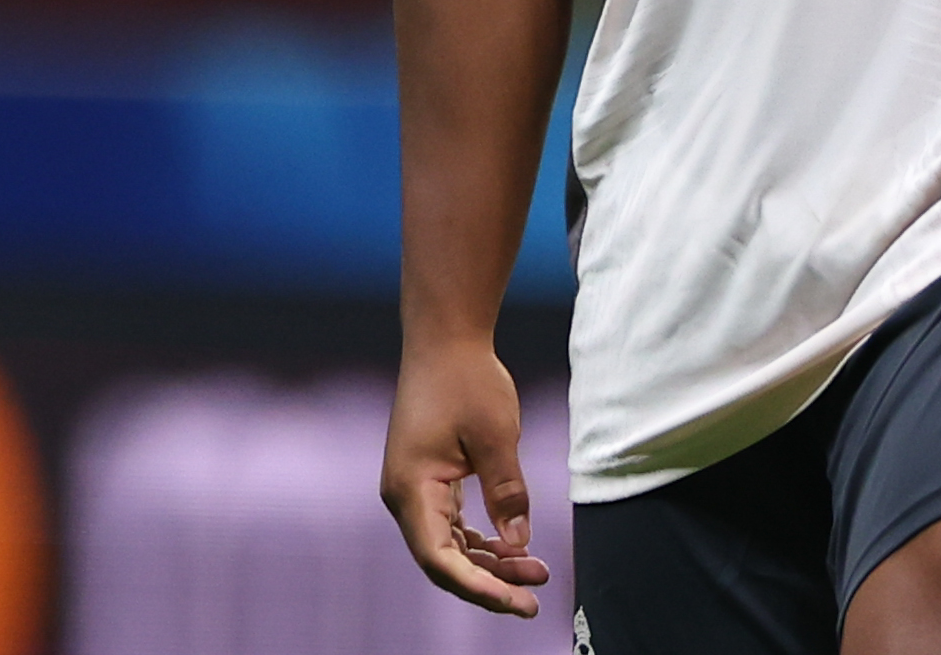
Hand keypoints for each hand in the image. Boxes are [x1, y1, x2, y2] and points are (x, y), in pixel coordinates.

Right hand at [380, 336, 551, 616]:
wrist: (445, 338)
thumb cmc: (467, 380)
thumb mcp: (496, 436)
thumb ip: (507, 493)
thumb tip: (519, 546)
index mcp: (411, 488)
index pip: (439, 558)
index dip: (478, 588)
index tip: (517, 602)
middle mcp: (404, 495)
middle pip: (443, 559)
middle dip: (488, 582)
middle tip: (533, 598)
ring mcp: (414, 488)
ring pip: (449, 545)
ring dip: (489, 563)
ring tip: (535, 572)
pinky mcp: (428, 479)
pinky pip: (451, 525)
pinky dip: (480, 541)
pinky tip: (513, 548)